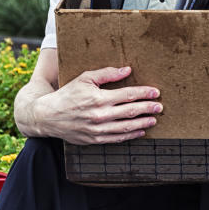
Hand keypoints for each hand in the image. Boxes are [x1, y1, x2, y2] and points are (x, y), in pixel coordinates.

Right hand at [32, 66, 161, 144]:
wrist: (48, 116)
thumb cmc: (67, 94)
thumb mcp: (84, 78)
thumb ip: (107, 74)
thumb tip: (127, 70)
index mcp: (99, 98)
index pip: (128, 95)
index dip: (144, 93)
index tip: (156, 92)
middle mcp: (100, 115)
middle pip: (131, 111)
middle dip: (148, 108)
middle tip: (160, 107)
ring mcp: (98, 129)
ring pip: (126, 128)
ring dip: (143, 123)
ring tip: (154, 119)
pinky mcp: (94, 139)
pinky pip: (117, 139)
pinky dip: (130, 136)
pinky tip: (140, 132)